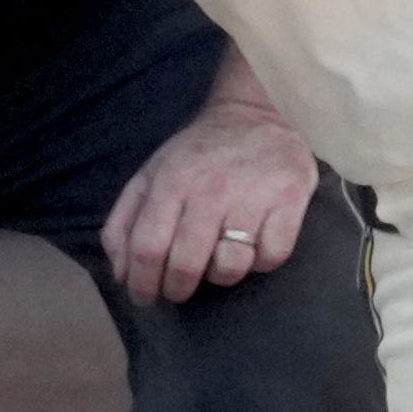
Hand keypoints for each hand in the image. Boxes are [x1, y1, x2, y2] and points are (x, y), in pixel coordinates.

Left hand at [104, 51, 317, 302]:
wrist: (254, 113)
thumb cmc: (196, 155)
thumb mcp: (150, 176)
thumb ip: (124, 223)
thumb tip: (121, 273)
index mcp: (171, 182)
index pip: (147, 248)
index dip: (142, 283)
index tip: (145, 298)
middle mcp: (211, 189)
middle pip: (186, 264)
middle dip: (177, 289)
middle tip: (178, 291)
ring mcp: (253, 195)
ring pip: (230, 267)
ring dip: (219, 276)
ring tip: (217, 260)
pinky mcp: (291, 199)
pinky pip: (272, 257)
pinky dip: (261, 262)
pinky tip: (253, 246)